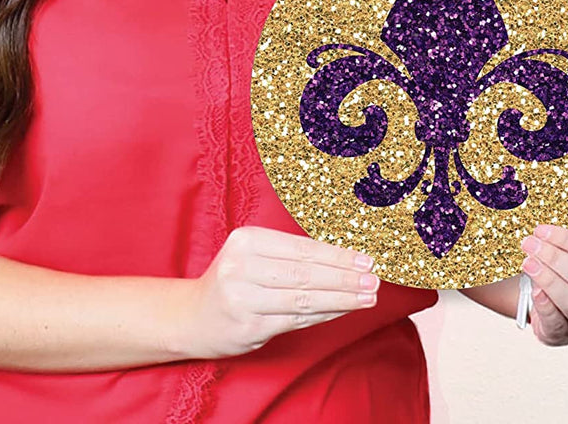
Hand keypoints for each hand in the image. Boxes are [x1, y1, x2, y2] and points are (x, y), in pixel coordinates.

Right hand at [186, 226, 379, 358]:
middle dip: (345, 277)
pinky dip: (324, 314)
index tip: (366, 259)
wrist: (193, 317)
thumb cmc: (234, 281)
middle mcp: (242, 267)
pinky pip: (296, 320)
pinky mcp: (249, 326)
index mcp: (246, 240)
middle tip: (374, 279)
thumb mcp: (253, 255)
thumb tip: (343, 257)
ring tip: (368, 296)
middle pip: (305, 273)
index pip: (301, 248)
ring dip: (341, 298)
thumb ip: (290, 255)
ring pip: (304, 298)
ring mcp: (244, 298)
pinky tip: (343, 310)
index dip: (336, 255)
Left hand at [519, 223, 567, 345]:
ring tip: (528, 264)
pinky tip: (535, 290)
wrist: (557, 305)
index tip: (541, 231)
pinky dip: (545, 305)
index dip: (566, 239)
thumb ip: (563, 242)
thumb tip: (540, 232)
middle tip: (530, 244)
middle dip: (554, 258)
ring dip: (548, 280)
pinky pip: (557, 321)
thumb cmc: (566, 272)